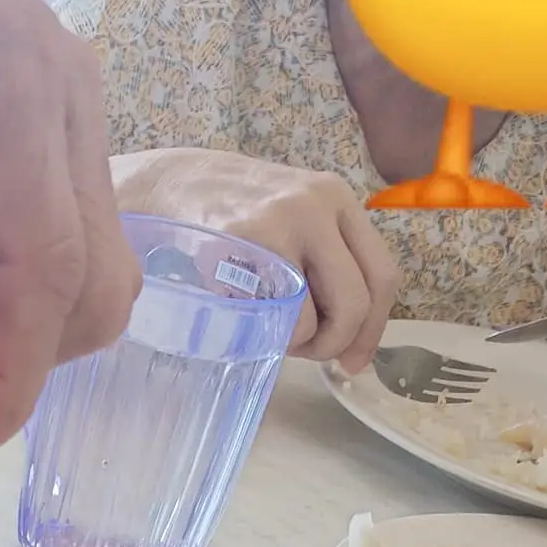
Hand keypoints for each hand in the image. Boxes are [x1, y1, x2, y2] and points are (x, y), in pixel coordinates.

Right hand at [114, 148, 397, 371]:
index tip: (354, 360)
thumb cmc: (231, 215)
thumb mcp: (292, 216)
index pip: (382, 275)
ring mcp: (277, 226)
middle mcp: (315, 207)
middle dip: (335, 344)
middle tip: (309, 353)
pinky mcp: (239, 249)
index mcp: (336, 198)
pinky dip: (261, 333)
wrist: (164, 185)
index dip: (374, 329)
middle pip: (355, 302)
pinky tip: (243, 316)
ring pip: (313, 319)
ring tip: (269, 330)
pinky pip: (269, 318)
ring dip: (294, 344)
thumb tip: (354, 338)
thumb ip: (327, 260)